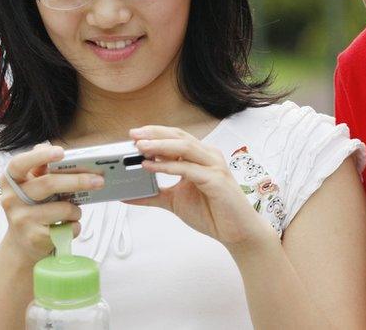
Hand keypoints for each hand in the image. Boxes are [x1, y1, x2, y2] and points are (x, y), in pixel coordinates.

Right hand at [0, 144, 104, 262]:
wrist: (22, 244)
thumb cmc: (32, 208)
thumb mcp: (31, 186)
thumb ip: (40, 168)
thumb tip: (54, 148)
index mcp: (10, 180)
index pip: (20, 163)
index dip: (40, 156)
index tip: (61, 152)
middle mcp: (11, 199)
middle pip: (49, 184)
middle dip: (78, 181)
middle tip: (98, 180)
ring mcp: (21, 220)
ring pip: (63, 208)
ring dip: (76, 210)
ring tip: (73, 212)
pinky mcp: (34, 238)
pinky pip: (67, 228)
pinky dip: (75, 226)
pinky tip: (67, 227)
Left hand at [126, 126, 276, 251]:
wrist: (237, 232)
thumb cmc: (211, 213)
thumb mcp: (174, 201)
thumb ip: (152, 195)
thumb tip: (128, 195)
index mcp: (199, 156)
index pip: (175, 137)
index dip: (154, 133)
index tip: (134, 134)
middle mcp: (208, 156)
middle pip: (178, 136)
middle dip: (154, 134)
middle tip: (133, 135)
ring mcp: (213, 166)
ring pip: (184, 147)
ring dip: (160, 145)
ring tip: (140, 147)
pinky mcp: (216, 180)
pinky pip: (188, 169)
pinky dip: (168, 166)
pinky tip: (151, 167)